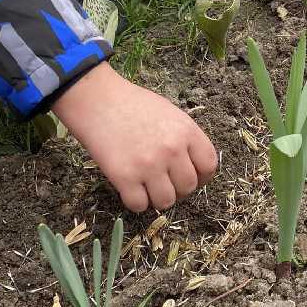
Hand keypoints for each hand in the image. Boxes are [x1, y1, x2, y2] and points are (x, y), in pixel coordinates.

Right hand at [52, 62, 218, 211]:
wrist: (98, 100)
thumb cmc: (133, 104)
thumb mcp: (170, 113)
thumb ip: (185, 138)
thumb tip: (194, 165)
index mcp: (186, 131)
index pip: (209, 166)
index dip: (202, 176)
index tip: (190, 175)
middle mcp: (172, 150)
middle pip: (188, 187)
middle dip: (178, 188)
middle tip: (164, 180)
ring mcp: (149, 165)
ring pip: (166, 202)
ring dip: (157, 197)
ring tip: (147, 184)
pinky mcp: (124, 178)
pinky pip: (139, 206)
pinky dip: (135, 201)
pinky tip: (130, 187)